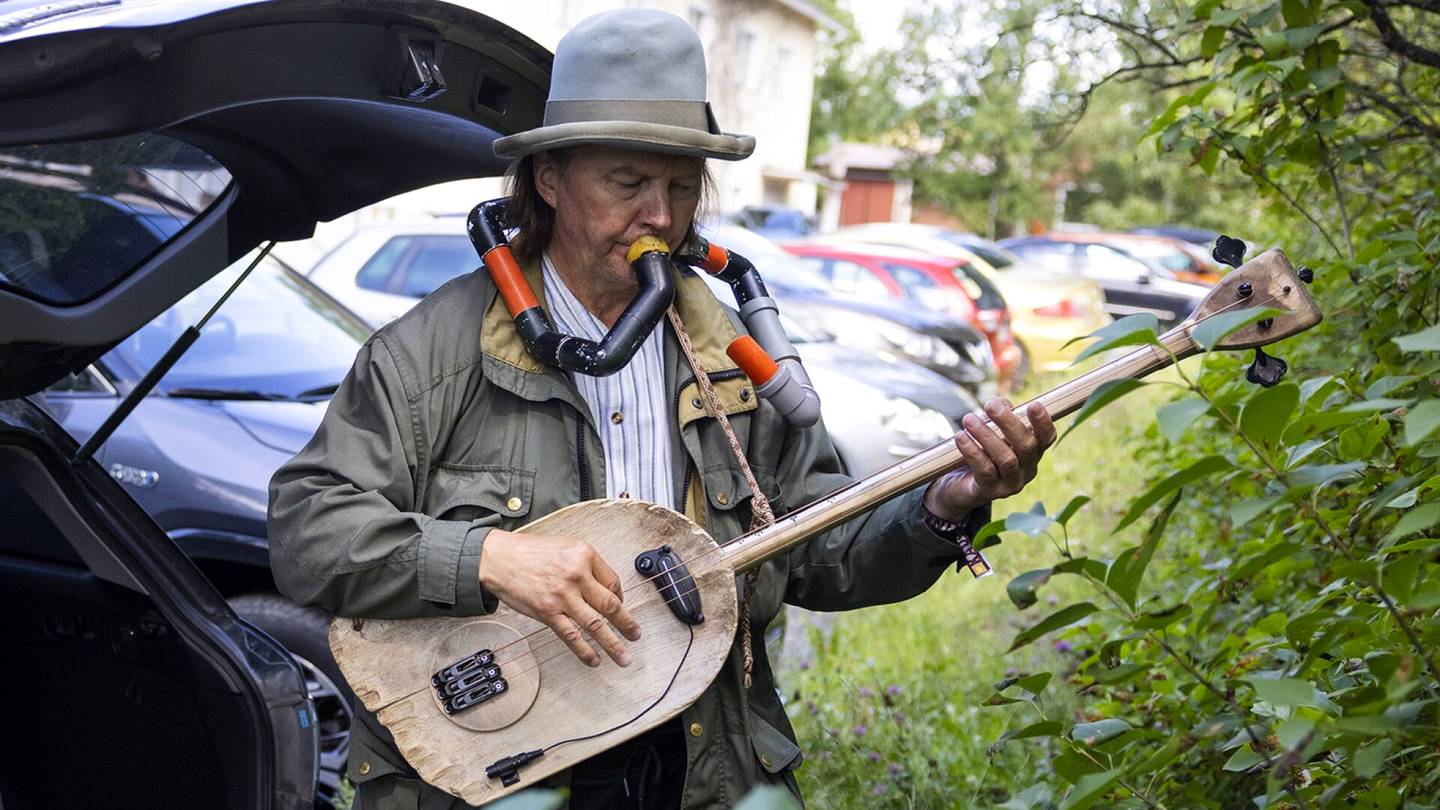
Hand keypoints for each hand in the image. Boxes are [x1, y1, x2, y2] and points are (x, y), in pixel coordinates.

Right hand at [478, 530, 641, 666]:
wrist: (499, 558)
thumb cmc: (530, 551)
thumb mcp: (565, 546)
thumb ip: (586, 564)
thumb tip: (604, 588)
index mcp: (584, 555)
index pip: (613, 582)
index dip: (620, 598)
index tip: (621, 607)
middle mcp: (577, 576)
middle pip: (611, 605)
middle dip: (627, 624)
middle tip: (636, 635)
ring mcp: (563, 596)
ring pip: (595, 624)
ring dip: (613, 644)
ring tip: (624, 657)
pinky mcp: (548, 612)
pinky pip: (571, 636)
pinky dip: (584, 651)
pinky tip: (594, 659)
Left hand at [924, 399, 1056, 520]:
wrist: (961, 485)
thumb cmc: (982, 452)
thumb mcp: (992, 432)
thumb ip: (999, 416)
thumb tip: (999, 403)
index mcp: (1033, 452)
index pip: (1046, 437)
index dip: (1043, 422)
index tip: (1033, 405)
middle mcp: (1027, 470)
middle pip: (1026, 446)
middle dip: (1008, 423)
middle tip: (990, 405)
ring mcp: (1010, 483)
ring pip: (1006, 459)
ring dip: (986, 436)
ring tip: (969, 419)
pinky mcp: (990, 491)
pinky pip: (984, 470)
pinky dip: (972, 451)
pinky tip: (961, 437)